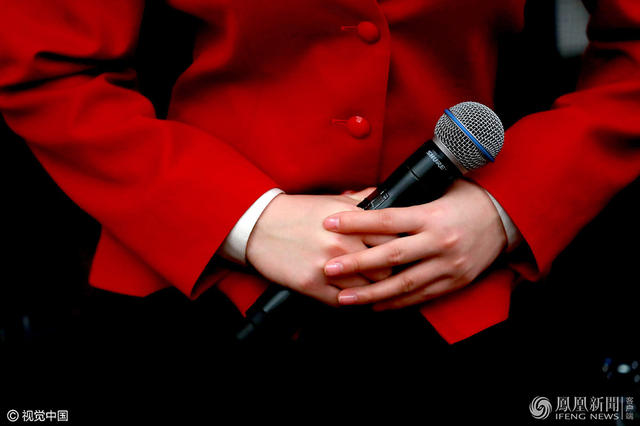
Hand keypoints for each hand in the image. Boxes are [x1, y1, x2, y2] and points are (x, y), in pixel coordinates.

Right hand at [246, 192, 393, 305]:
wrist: (258, 226)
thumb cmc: (296, 213)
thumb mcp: (331, 200)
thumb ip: (361, 200)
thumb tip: (383, 195)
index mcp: (350, 220)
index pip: (392, 240)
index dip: (398, 247)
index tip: (399, 252)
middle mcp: (341, 243)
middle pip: (386, 268)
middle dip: (388, 271)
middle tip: (385, 272)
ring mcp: (327, 266)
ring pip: (368, 289)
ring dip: (370, 289)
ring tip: (368, 285)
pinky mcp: (312, 285)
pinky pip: (343, 302)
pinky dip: (349, 300)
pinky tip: (349, 294)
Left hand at [322, 180, 506, 309]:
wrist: (508, 218)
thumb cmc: (467, 198)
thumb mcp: (438, 188)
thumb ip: (404, 197)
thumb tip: (361, 196)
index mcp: (431, 215)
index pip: (386, 219)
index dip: (355, 222)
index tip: (329, 223)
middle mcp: (439, 242)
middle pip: (390, 256)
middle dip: (356, 264)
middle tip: (328, 267)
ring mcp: (447, 265)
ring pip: (404, 284)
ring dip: (371, 293)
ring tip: (344, 298)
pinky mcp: (454, 282)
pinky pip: (421, 296)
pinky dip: (396, 303)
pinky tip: (375, 306)